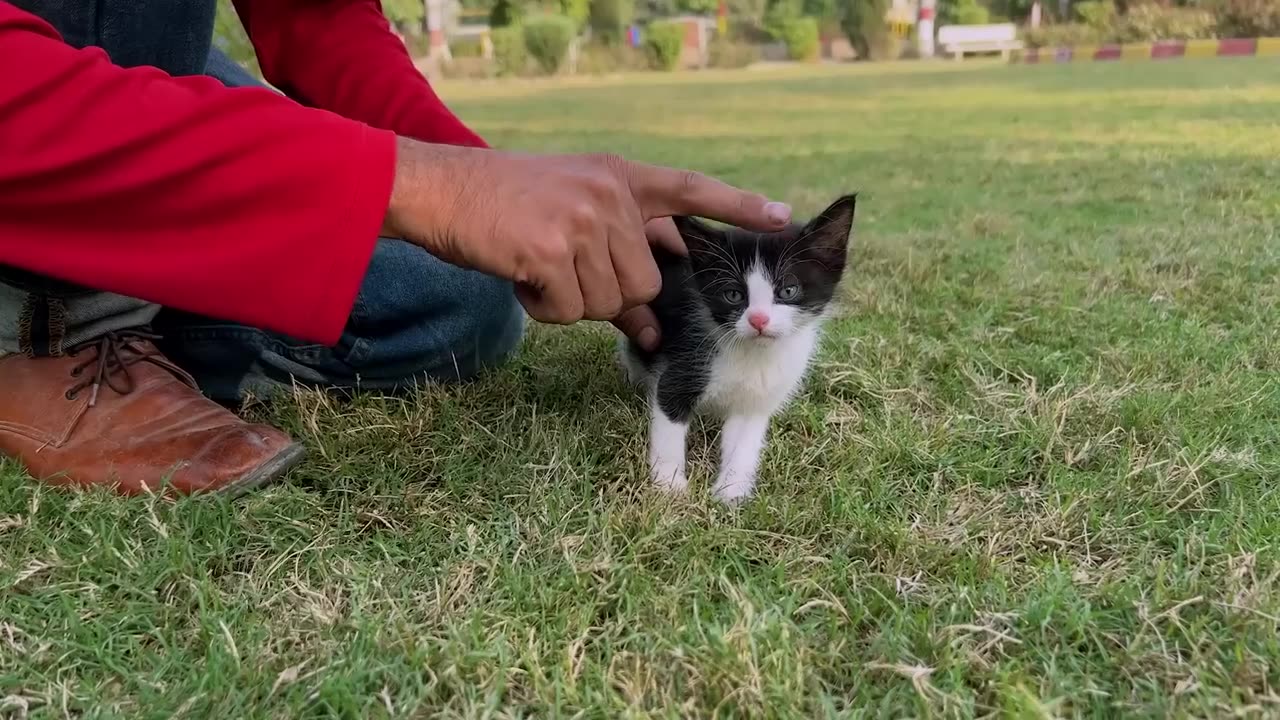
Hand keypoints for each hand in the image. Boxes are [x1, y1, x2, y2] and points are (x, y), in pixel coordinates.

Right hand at [382, 138, 790, 324]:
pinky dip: (544, 308)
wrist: (444, 190)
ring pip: (610, 302)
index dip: (737, 206)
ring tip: (536, 266)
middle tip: (562, 271)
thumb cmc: (507, 207)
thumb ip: (619, 262)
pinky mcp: (554, 247)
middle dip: (609, 295)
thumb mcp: (573, 218)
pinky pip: (571, 311)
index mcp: (620, 177)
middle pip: (645, 282)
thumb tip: (654, 332)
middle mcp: (611, 194)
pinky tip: (521, 275)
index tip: (781, 215)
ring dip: (572, 303)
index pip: (691, 190)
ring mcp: (584, 219)